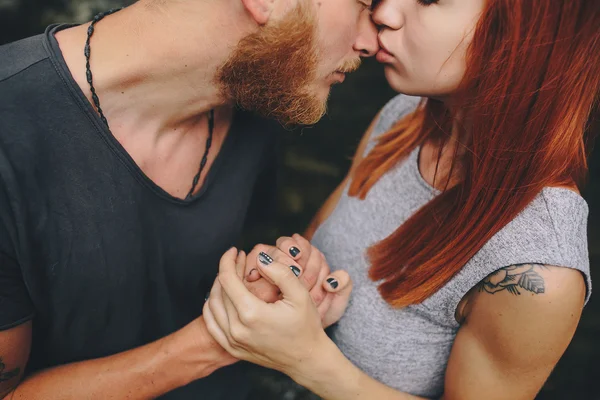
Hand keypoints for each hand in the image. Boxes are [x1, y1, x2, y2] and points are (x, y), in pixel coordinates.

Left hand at [202, 248, 351, 376]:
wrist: (307, 358)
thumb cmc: (306, 326)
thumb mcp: (300, 294)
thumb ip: (280, 272)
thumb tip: (260, 259)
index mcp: (252, 313)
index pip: (227, 279)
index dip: (228, 260)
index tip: (235, 251)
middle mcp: (237, 329)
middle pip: (219, 290)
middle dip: (226, 270)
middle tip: (237, 260)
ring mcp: (233, 341)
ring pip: (211, 306)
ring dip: (218, 286)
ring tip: (231, 275)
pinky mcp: (233, 348)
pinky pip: (211, 324)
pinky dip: (212, 307)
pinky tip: (222, 297)